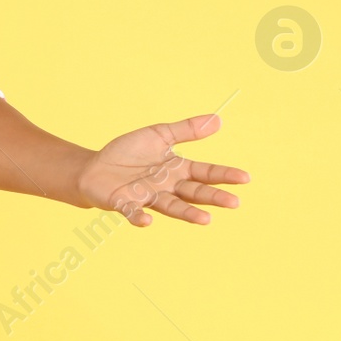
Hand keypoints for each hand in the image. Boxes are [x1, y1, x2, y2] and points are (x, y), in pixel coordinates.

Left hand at [74, 113, 249, 226]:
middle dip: (213, 198)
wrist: (95, 167)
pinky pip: (133, 212)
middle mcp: (167, 187)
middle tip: (234, 203)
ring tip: (206, 220)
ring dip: (187, 214)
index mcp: (177, 170)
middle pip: (194, 193)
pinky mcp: (125, 203)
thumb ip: (186, 130)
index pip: (205, 173)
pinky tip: (147, 221)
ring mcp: (147, 197)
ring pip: (171, 207)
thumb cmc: (129, 153)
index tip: (245, 177)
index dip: (224, 175)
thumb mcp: (159, 135)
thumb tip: (218, 119)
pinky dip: (139, 217)